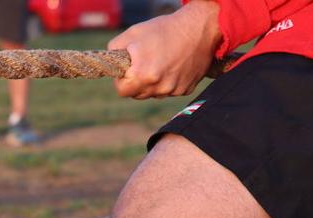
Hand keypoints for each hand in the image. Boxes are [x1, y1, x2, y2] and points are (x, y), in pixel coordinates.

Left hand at [107, 0, 221, 98]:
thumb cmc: (164, 29)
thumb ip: (115, 50)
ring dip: (153, 82)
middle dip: (137, 81)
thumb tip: (112, 63)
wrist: (200, 27)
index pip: (122, 91)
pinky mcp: (185, 90)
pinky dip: (169, 81)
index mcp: (143, 75)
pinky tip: (174, 64)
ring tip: (161, 61)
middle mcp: (158, 87)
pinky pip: (170, 90)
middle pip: (138, 94)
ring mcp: (173, 90)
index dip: (122, 79)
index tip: (128, 68)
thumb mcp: (133, 33)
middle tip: (145, 62)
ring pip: (154, 93)